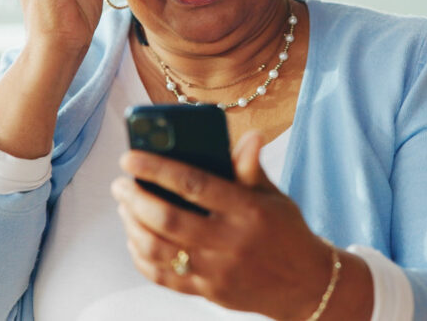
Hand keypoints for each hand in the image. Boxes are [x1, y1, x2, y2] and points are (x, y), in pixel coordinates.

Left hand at [111, 131, 334, 319]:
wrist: (306, 285)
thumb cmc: (287, 232)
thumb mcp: (274, 197)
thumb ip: (251, 168)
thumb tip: (249, 135)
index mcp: (247, 211)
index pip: (194, 184)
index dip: (157, 169)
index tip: (130, 157)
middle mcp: (230, 242)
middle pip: (167, 220)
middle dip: (134, 198)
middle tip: (121, 183)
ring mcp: (217, 271)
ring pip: (158, 250)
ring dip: (132, 225)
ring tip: (125, 207)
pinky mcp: (209, 292)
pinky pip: (164, 277)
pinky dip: (141, 257)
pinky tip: (135, 238)